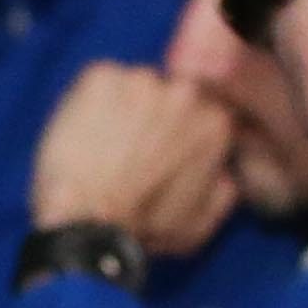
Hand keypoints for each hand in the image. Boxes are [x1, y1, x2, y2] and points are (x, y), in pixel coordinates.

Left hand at [29, 63, 239, 257]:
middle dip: (151, 116)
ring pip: (132, 86)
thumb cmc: (140, 230)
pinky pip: (98, 83)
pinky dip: (89, 103)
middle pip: (168, 93)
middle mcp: (185, 93)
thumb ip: (221, 190)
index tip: (158, 153)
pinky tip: (84, 136)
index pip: (200, 112)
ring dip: (120, 108)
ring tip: (102, 146)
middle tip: (128, 151)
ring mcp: (142, 80)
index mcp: (215, 123)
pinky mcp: (101, 77)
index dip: (177, 133)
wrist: (86, 224)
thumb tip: (222, 172)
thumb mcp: (198, 224)